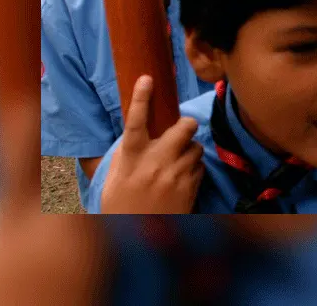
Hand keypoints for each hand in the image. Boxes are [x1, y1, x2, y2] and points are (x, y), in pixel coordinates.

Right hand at [101, 76, 204, 213]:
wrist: (138, 238)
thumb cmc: (122, 205)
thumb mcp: (116, 178)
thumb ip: (128, 154)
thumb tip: (138, 133)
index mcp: (131, 157)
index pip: (135, 121)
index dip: (140, 98)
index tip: (147, 79)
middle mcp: (155, 163)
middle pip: (184, 128)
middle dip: (187, 125)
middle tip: (183, 129)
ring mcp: (175, 175)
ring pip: (196, 148)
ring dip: (190, 151)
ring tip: (177, 164)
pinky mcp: (190, 188)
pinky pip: (201, 167)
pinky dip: (194, 169)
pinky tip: (182, 180)